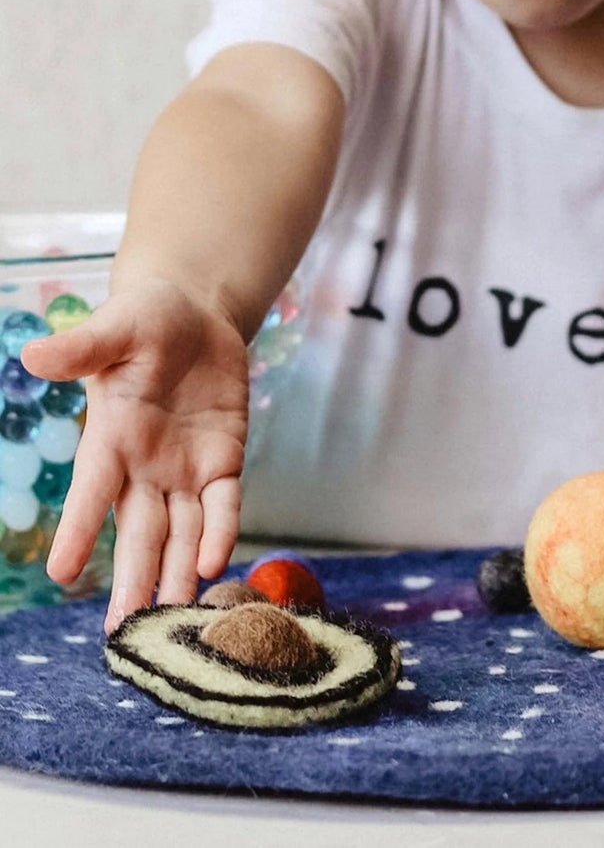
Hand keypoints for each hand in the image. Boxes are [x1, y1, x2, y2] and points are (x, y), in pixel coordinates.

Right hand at [20, 279, 249, 630]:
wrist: (195, 315)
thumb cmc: (145, 321)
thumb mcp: (116, 328)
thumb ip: (82, 348)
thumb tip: (33, 354)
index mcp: (111, 438)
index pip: (93, 491)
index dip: (81, 528)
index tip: (62, 571)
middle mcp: (143, 466)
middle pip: (138, 530)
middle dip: (132, 578)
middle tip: (123, 633)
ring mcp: (183, 468)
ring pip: (181, 532)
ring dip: (178, 573)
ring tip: (174, 619)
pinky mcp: (223, 460)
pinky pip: (224, 504)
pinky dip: (222, 531)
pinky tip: (217, 565)